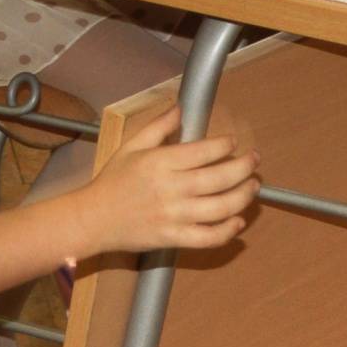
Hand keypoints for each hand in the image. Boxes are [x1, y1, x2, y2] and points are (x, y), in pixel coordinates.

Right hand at [77, 105, 259, 256]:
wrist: (92, 219)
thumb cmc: (113, 181)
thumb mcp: (131, 146)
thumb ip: (158, 126)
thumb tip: (181, 108)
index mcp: (161, 162)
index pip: (204, 151)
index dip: (226, 145)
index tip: (233, 142)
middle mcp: (171, 189)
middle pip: (220, 178)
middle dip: (244, 167)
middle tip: (254, 160)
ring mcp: (173, 216)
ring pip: (220, 208)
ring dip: (243, 196)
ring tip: (253, 186)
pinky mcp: (172, 238)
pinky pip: (207, 238)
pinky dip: (227, 231)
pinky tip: (238, 221)